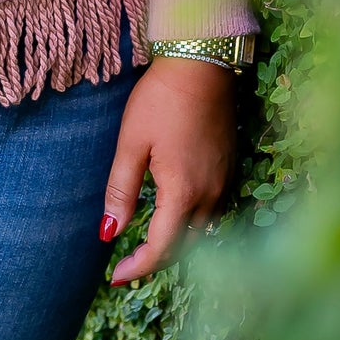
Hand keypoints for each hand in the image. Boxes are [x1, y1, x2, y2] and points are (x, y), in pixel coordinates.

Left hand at [100, 56, 235, 284]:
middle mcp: (211, 194)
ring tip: (147, 243)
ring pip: (203, 230)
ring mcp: (225, 181)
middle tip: (127, 264)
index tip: (114, 277)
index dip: (138, 268)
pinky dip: (192, 221)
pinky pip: (213, 209)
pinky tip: (173, 212)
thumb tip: (109, 233)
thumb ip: (121, 190)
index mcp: (184, 192)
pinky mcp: (230, 167)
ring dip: (177, 242)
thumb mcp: (132, 143)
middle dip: (157, 260)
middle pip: (187, 246)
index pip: (162, 248)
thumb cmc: (161, 99)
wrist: (201, 62)